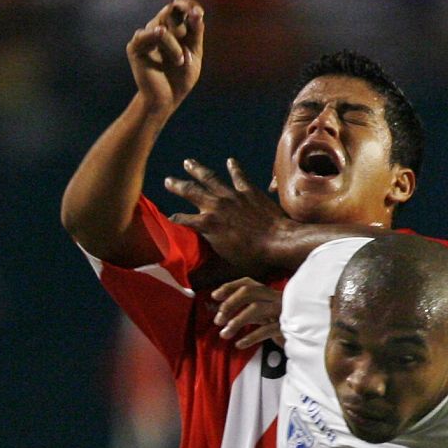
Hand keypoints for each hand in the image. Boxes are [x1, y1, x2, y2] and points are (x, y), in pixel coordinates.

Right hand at [127, 0, 203, 116]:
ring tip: (180, 61)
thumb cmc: (181, 79)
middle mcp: (158, 28)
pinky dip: (167, 45)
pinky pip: (150, 34)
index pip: (179, 8)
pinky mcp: (135, 46)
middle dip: (183, 17)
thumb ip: (196, 33)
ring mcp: (145, 36)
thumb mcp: (195, 54)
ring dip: (175, 45)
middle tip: (192, 26)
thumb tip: (198, 12)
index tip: (199, 13)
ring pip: (162, 25)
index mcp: (173, 29)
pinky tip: (176, 59)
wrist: (167, 100)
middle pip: (170, 10)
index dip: (188, 5)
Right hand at [165, 158, 287, 274]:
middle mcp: (215, 206)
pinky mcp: (248, 190)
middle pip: (190, 192)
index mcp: (207, 225)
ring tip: (188, 162)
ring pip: (209, 178)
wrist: (279, 242)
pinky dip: (233, 168)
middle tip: (168, 181)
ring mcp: (231, 195)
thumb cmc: (253, 259)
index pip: (183, 220)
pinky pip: (238, 175)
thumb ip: (208, 273)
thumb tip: (192, 286)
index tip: (167, 218)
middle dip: (177, 186)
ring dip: (197, 169)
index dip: (174, 220)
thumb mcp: (226, 268)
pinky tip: (230, 161)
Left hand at [211, 278, 283, 349]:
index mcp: (269, 292)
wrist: (308, 334)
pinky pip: (266, 330)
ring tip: (224, 334)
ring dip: (236, 321)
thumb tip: (219, 312)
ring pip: (255, 309)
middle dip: (230, 304)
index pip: (247, 283)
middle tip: (218, 320)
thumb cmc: (280, 325)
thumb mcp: (262, 314)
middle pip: (249, 292)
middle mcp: (275, 297)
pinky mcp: (287, 326)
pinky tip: (239, 344)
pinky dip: (250, 337)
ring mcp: (282, 311)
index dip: (229, 287)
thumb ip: (245, 311)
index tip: (214, 296)